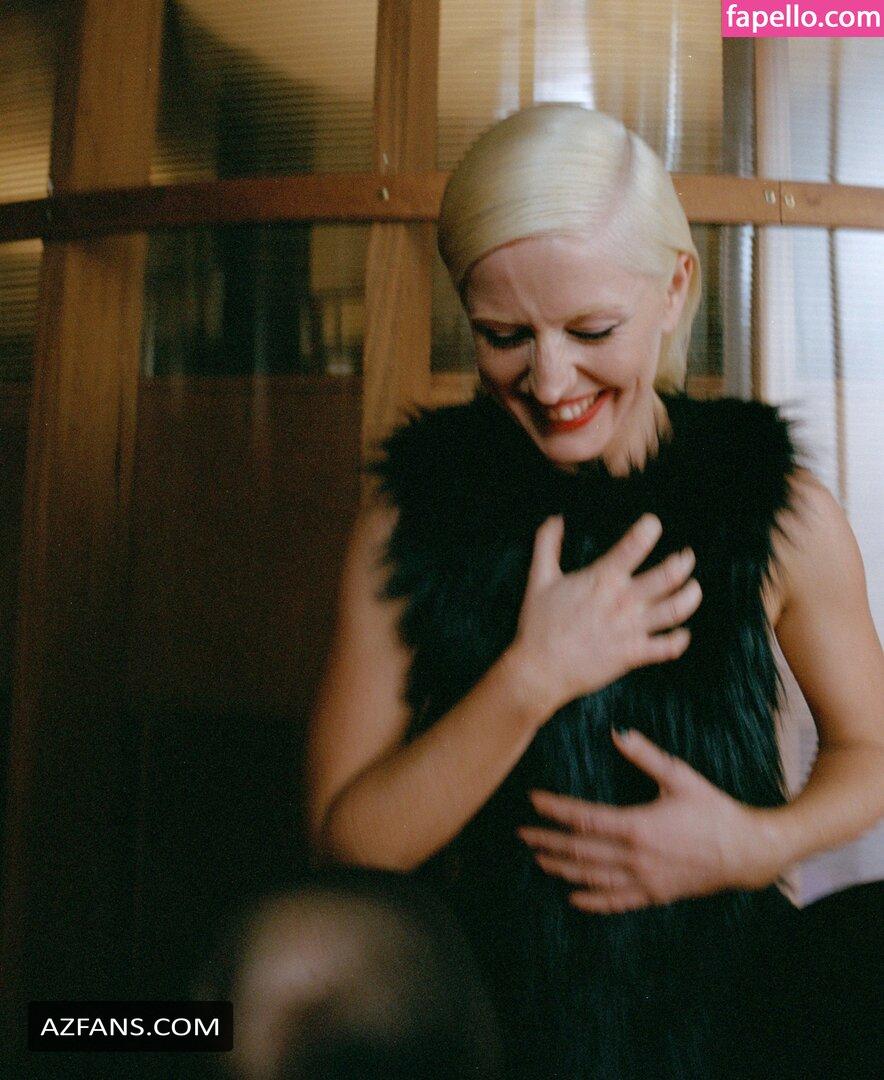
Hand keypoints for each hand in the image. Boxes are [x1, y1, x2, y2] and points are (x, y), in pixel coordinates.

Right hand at [512, 513, 701, 714]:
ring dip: (691, 596)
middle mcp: (623, 601)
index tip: (654, 524)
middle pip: (668, 576)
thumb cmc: (539, 625)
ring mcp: (632, 629)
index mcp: (602, 579)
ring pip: (676, 610)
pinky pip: (668, 647)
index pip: (634, 545)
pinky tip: (683, 632)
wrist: (540, 670)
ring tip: (693, 588)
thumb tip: (555, 518)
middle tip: (686, 556)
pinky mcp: (634, 654)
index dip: (649, 529)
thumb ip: (547, 545)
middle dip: (683, 562)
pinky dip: (680, 639)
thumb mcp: (539, 579)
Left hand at [517, 728, 784, 912]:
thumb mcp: (682, 777)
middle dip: (547, 842)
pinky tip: (573, 899)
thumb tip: (617, 732)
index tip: (533, 800)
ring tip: (537, 860)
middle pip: (580, 852)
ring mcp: (644, 881)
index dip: (555, 809)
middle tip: (521, 834)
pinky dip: (592, 901)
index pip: (584, 819)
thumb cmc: (715, 810)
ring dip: (561, 869)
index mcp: (638, 826)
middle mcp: (635, 858)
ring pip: (592, 878)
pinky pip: (616, 902)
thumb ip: (647, 755)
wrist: (747, 852)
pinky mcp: (655, 895)